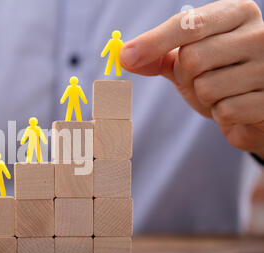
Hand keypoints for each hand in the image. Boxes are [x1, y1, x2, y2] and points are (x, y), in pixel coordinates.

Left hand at [120, 0, 263, 158]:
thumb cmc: (218, 75)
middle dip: (187, 77)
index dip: (154, 42)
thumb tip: (124, 55)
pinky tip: (236, 108)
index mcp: (237, 13)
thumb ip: (157, 55)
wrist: (254, 107)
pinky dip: (222, 115)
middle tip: (203, 79)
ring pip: (207, 88)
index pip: (189, 24)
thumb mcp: (187, 60)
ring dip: (205, 98)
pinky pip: (225, 111)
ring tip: (223, 93)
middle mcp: (260, 34)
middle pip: (192, 58)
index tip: (127, 57)